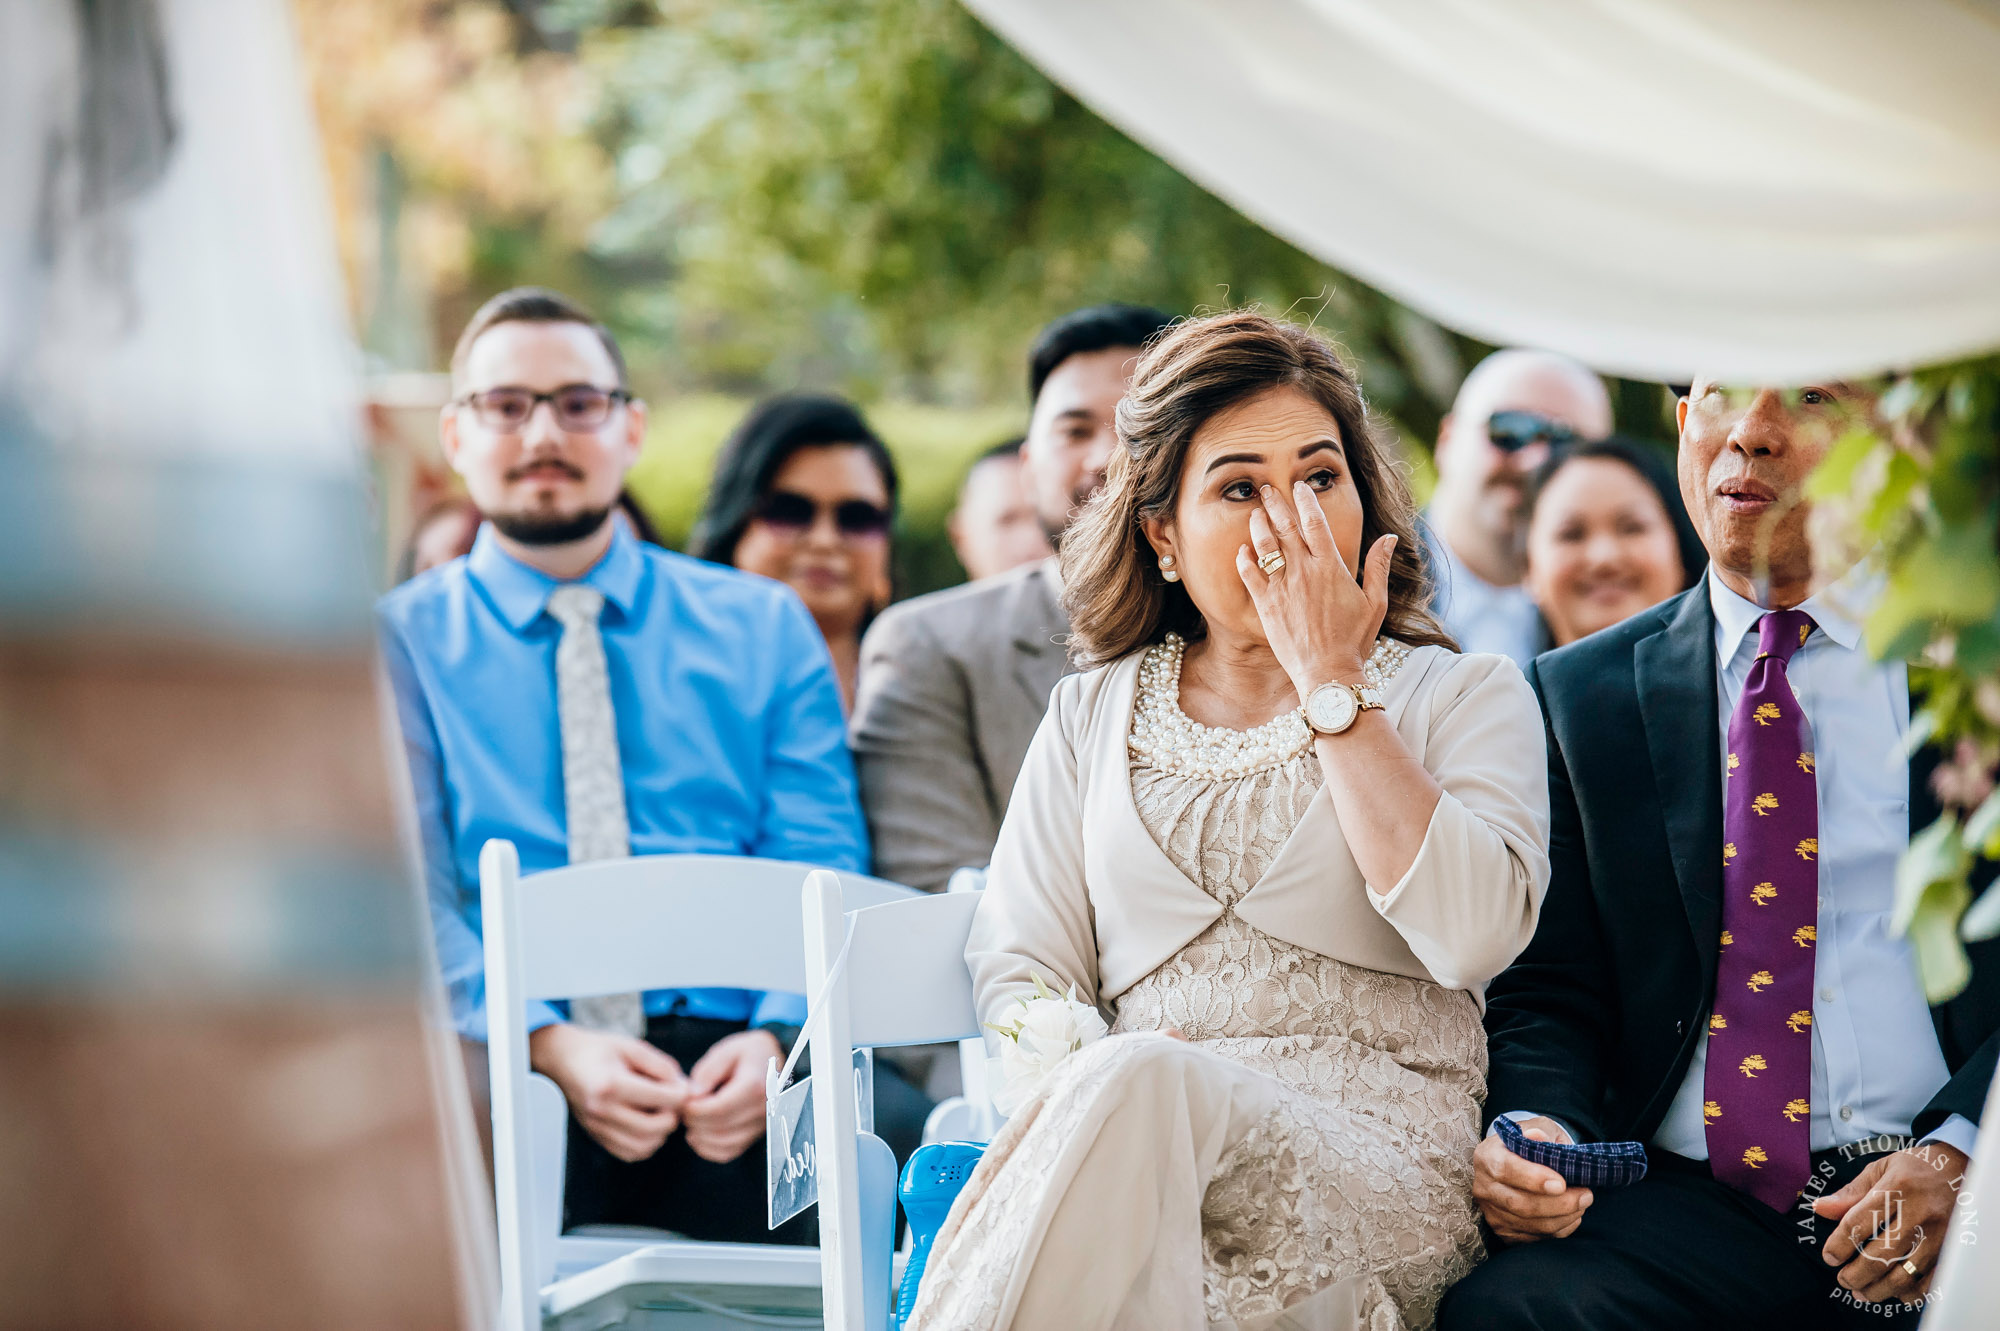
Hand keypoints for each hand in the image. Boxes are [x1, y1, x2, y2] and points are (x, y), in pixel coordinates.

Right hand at [529, 1022, 687, 1162]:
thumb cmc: (599, 1050)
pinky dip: (646, 1144)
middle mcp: (602, 1110)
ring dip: (661, 1133)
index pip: (662, 1098)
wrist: (565, 1060)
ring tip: (661, 1113)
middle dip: (673, 1116)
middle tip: (674, 1102)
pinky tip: (647, 1124)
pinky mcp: (597, 1137)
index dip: (682, 1093)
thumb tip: (685, 1087)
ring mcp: (597, 1127)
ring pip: (644, 1147)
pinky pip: (630, 1153)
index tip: (683, 1086)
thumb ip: (662, 1066)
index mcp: (611, 1084)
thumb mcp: (632, 1047)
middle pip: (654, 1129)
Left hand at [681, 1028, 782, 1163]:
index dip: (694, 1109)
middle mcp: (762, 1109)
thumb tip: (692, 1096)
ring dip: (699, 1137)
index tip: (683, 1101)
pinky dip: (708, 1149)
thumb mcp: (727, 1051)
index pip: (719, 1109)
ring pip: (723, 1144)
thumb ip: (708, 1071)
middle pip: (720, 1128)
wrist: (775, 1059)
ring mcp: (761, 1125)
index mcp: (755, 1086)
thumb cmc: (748, 1053)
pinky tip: (698, 1135)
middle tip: (683, 1109)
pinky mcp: (756, 1136)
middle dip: (694, 1122)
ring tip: (690, 1120)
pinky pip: (729, 1153)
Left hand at [1236, 480, 1395, 698]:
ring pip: (1265, 546)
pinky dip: (1244, 559)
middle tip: (1267, 489)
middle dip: (1275, 504)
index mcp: (1332, 567)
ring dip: (1258, 525)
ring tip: (1254, 512)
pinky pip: (1250, 574)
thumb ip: (1379, 566)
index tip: (1299, 487)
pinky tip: (1242, 549)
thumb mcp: (1375, 602)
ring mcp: (1283, 588)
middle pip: (1285, 527)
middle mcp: (1305, 572)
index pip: (1315, 522)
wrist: (1328, 673)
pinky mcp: (1266, 605)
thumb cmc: (1354, 640)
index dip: (1305, 501)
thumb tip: (1389, 537)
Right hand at [1472, 1117, 1593, 1242]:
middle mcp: (1483, 1186)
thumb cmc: (1530, 1143)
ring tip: (1583, 1204)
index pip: (1506, 1169)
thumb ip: (1539, 1132)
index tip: (1561, 1183)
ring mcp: (1491, 1211)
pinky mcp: (1503, 1230)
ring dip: (1563, 1218)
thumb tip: (1538, 1136)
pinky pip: (1534, 1237)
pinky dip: (1559, 1230)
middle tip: (1586, 1195)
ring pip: (1530, 1224)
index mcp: (1487, 1156)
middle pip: (1520, 1203)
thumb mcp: (1537, 1127)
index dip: (1534, 1178)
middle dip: (1559, 1204)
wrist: (1517, 1161)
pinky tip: (1572, 1216)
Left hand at [1815, 1142, 1968, 1304]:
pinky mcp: (1954, 1249)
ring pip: (1906, 1273)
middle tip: (1843, 1280)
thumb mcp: (1880, 1169)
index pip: (1860, 1222)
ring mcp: (1940, 1234)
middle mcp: (1920, 1213)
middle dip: (1857, 1273)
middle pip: (1882, 1254)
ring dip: (1880, 1289)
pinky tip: (1895, 1292)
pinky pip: (1931, 1280)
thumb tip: (1820, 1208)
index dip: (1840, 1244)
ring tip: (1862, 1292)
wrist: (1961, 1168)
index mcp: (1897, 1188)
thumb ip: (1850, 1192)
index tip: (1829, 1257)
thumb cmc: (1915, 1167)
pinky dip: (1911, 1292)